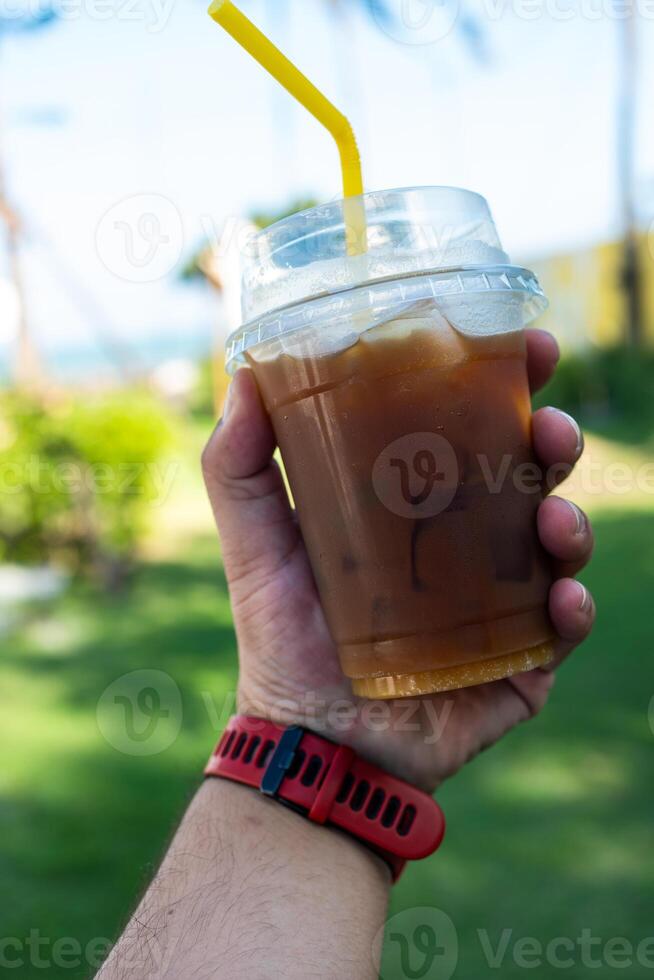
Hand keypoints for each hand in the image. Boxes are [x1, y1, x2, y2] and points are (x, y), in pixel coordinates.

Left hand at [202, 329, 594, 792]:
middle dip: (554, 441)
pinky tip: (558, 597)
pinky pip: (562, 626)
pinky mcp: (519, 659)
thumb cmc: (283, 640)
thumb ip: (239, 467)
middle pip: (528, 476)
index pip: (470, 428)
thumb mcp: (254, 543)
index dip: (506, 383)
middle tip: (550, 428)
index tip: (527, 347)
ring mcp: (499, 600)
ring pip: (558, 541)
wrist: (310, 743)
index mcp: (415, 503)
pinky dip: (571, 608)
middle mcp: (465, 543)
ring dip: (570, 520)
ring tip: (550, 521)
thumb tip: (240, 375)